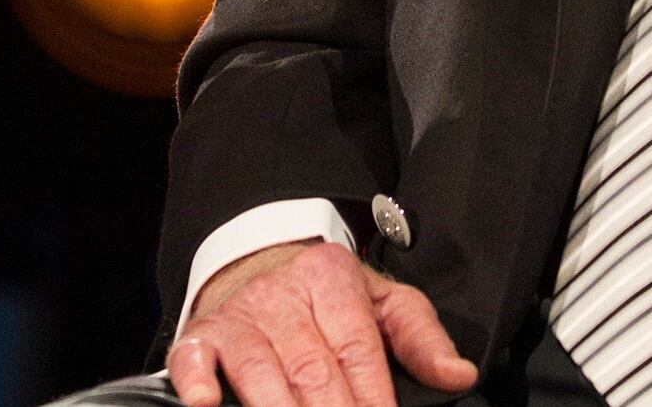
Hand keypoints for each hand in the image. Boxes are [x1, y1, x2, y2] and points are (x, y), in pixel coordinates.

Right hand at [166, 239, 479, 406]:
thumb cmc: (323, 294)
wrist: (254, 258)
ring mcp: (239, 316)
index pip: (357, 347)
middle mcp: (281, 294)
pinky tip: (208, 404)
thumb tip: (457, 374)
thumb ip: (421, 337)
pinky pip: (193, 357)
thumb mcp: (380, 300)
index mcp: (331, 278)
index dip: (372, 397)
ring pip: (259, 369)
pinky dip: (198, 382)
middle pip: (310, 367)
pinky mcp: (201, 334)